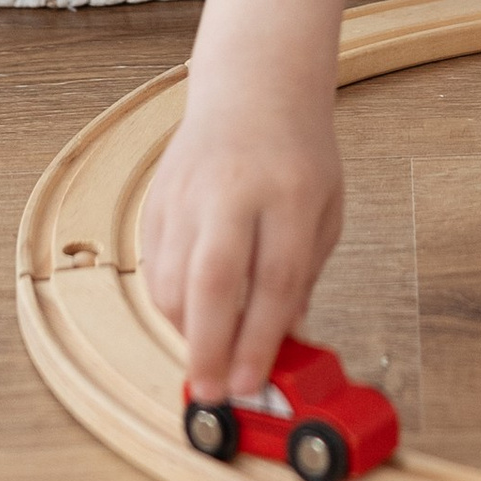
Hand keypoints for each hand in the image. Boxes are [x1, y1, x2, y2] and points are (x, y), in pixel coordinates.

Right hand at [139, 82, 344, 402]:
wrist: (253, 89)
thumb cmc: (295, 154)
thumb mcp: (326, 209)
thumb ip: (305, 275)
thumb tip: (284, 340)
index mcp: (291, 194)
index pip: (276, 279)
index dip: (261, 340)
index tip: (253, 383)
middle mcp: (235, 192)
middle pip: (214, 281)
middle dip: (211, 347)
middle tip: (214, 392)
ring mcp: (189, 193)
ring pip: (173, 279)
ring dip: (186, 330)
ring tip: (208, 354)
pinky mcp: (158, 199)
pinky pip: (155, 266)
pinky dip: (169, 302)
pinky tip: (191, 314)